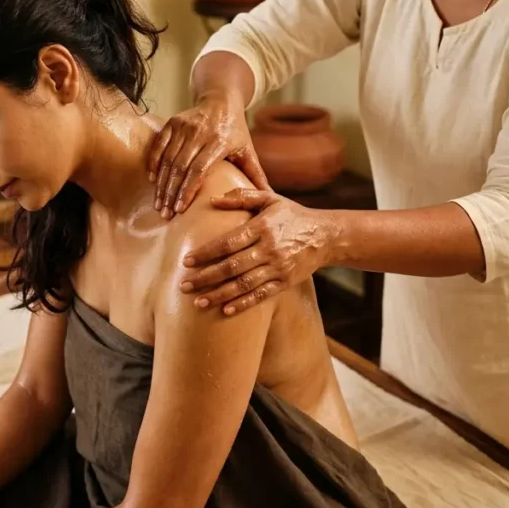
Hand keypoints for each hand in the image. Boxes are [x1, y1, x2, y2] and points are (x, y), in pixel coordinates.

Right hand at [149, 92, 268, 217]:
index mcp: (219, 141)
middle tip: (165, 214)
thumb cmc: (236, 131)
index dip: (187, 190)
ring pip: (168, 159)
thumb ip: (256, 175)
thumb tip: (271, 198)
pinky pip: (159, 145)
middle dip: (171, 192)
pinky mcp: (172, 122)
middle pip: (181, 167)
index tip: (180, 209)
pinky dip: (153, 163)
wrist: (221, 99)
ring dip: (161, 184)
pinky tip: (152, 181)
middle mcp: (200, 132)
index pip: (199, 169)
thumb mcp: (248, 151)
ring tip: (158, 204)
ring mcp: (184, 126)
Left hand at [179, 189, 331, 314]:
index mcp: (262, 228)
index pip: (228, 242)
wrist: (325, 236)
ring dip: (219, 295)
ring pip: (244, 285)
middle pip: (232, 267)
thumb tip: (212, 200)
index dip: (206, 252)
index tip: (186, 260)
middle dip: (206, 277)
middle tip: (183, 285)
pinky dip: (243, 304)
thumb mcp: (270, 198)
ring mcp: (277, 268)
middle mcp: (269, 249)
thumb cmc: (291, 215)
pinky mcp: (285, 282)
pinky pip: (261, 296)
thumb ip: (241, 197)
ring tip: (198, 302)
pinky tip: (225, 310)